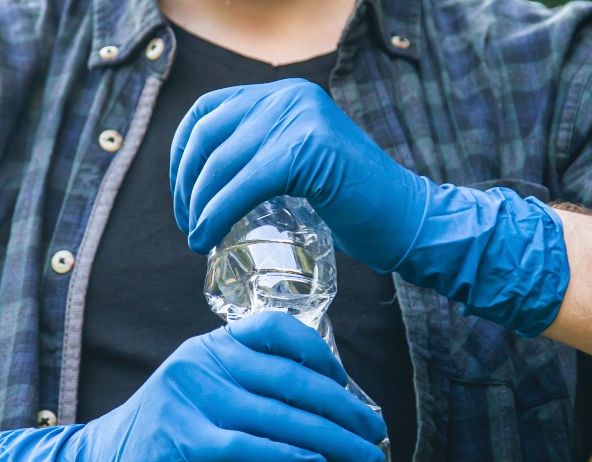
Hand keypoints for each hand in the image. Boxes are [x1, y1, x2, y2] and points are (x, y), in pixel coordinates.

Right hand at [0, 312, 386, 461]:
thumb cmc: (163, 440)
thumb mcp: (203, 396)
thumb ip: (248, 390)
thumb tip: (322, 409)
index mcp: (210, 346)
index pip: (277, 330)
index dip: (322, 354)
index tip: (350, 386)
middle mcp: (202, 363)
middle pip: (291, 379)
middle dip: (344, 408)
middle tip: (376, 433)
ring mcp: (191, 400)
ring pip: (279, 416)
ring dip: (332, 439)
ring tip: (364, 458)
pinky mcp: (183, 442)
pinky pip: (248, 446)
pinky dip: (287, 456)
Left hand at [169, 78, 569, 336]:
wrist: (408, 221)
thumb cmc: (356, 206)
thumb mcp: (302, 165)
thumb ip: (263, 155)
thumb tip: (203, 178)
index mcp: (288, 94)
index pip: (211, 109)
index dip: (183, 152)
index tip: (182, 195)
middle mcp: (292, 96)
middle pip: (210, 134)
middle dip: (186, 182)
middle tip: (187, 222)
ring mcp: (302, 119)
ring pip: (223, 162)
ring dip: (199, 204)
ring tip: (196, 237)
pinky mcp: (308, 149)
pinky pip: (244, 183)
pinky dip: (218, 213)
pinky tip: (209, 237)